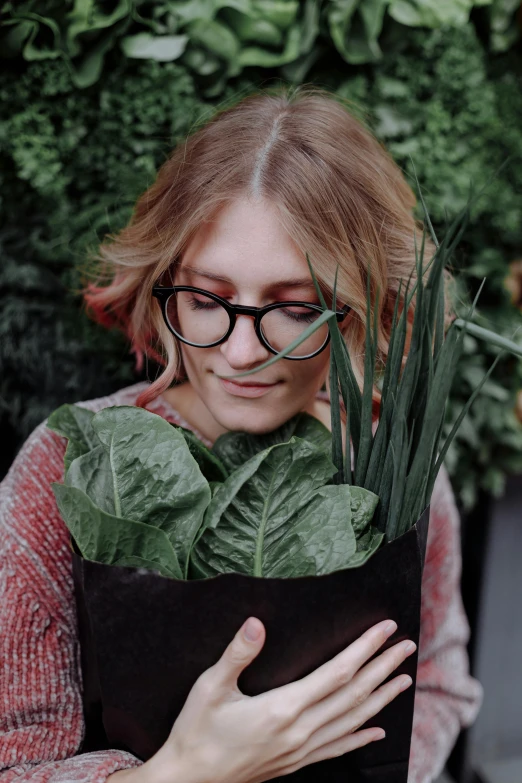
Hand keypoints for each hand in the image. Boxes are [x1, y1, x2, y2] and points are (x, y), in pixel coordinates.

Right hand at [124, 616, 414, 782]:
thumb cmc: (196, 732)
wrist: (189, 780)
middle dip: (383, 667)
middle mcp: (299, 731)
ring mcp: (301, 750)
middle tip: (407, 646)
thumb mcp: (209, 688)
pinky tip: (377, 730)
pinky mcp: (296, 762)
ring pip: (353, 721)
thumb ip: (236, 654)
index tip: (384, 629)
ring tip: (403, 679)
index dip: (364, 649)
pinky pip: (338, 748)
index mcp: (282, 708)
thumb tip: (256, 623)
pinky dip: (361, 736)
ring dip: (381, 698)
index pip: (336, 672)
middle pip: (353, 694)